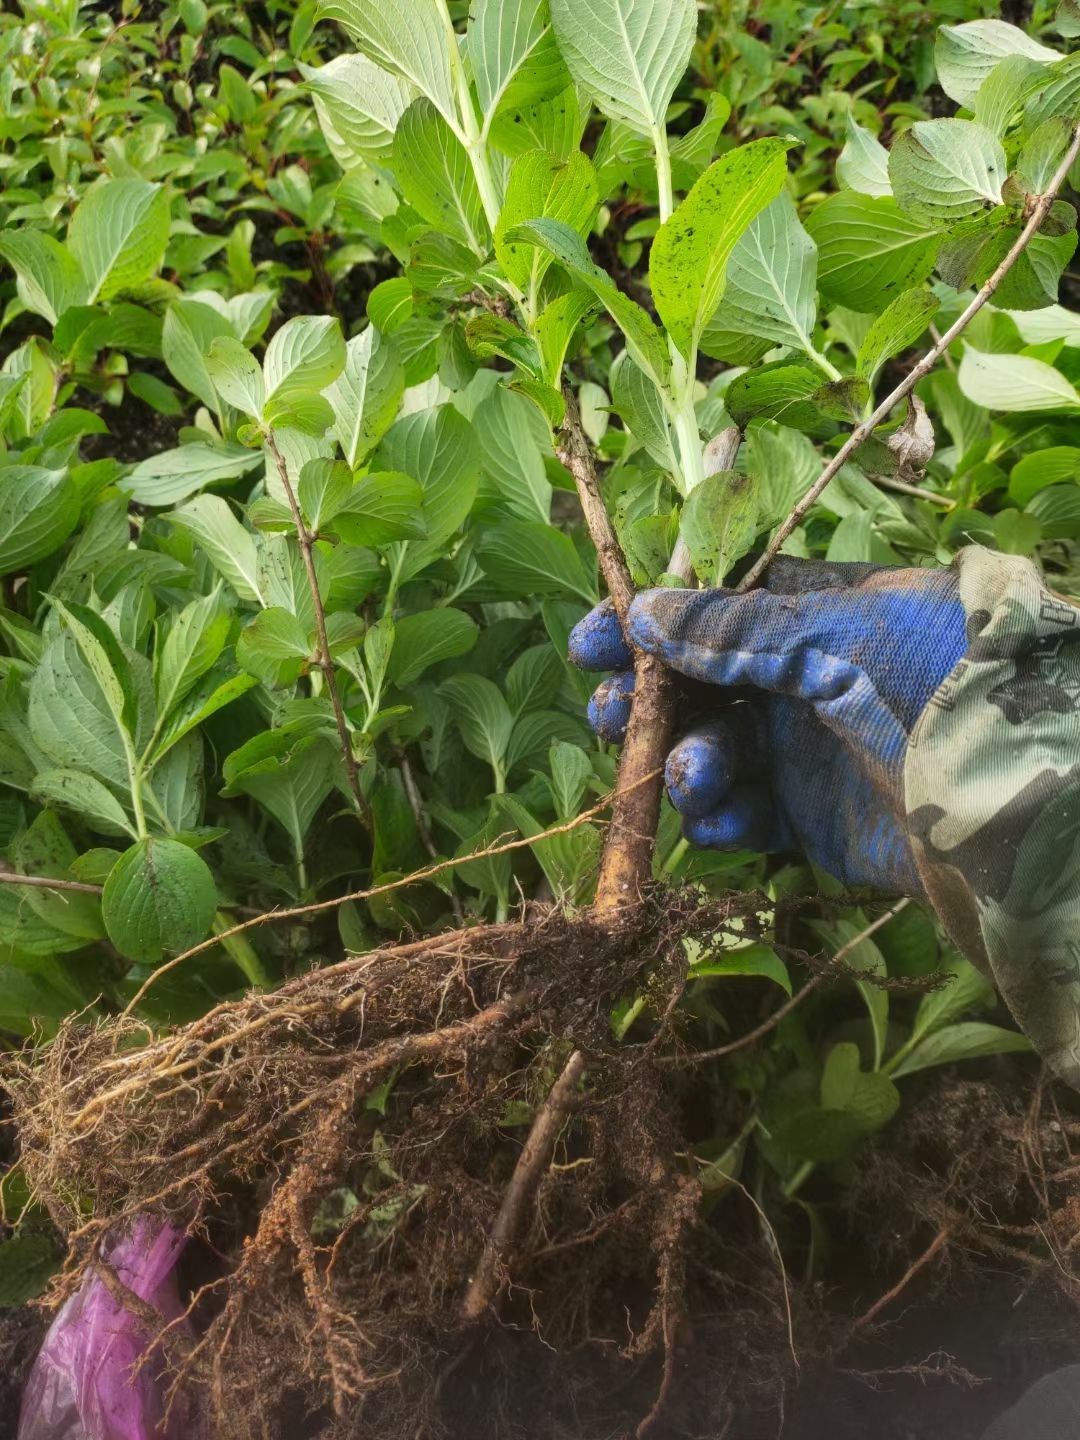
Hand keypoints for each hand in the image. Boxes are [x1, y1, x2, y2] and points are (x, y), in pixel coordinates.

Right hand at [569, 557, 968, 893]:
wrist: (1020, 787)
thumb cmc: (937, 676)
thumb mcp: (836, 631)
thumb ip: (735, 627)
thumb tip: (643, 613)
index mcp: (804, 616)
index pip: (703, 612)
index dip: (642, 627)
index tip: (589, 646)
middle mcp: (794, 680)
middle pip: (690, 689)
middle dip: (646, 704)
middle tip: (615, 719)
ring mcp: (800, 752)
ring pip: (706, 755)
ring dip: (683, 765)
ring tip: (694, 778)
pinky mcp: (809, 821)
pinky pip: (741, 818)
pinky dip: (720, 820)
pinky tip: (720, 819)